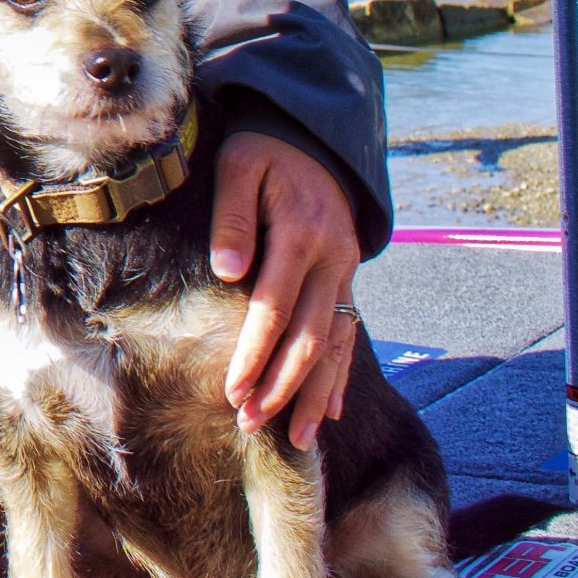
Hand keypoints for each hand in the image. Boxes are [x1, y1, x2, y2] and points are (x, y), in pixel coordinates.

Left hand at [210, 130, 360, 449]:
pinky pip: (348, 334)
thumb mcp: (239, 167)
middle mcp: (334, 260)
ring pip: (335, 344)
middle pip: (310, 336)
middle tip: (251, 423)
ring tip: (293, 437)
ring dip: (313, 393)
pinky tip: (327, 411)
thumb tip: (229, 270)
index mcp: (303, 234)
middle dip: (281, 385)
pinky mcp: (348, 279)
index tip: (232, 390)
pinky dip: (339, 375)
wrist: (314, 139)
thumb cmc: (264, 152)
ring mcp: (347, 273)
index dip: (254, 352)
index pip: (275, 307)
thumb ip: (233, 216)